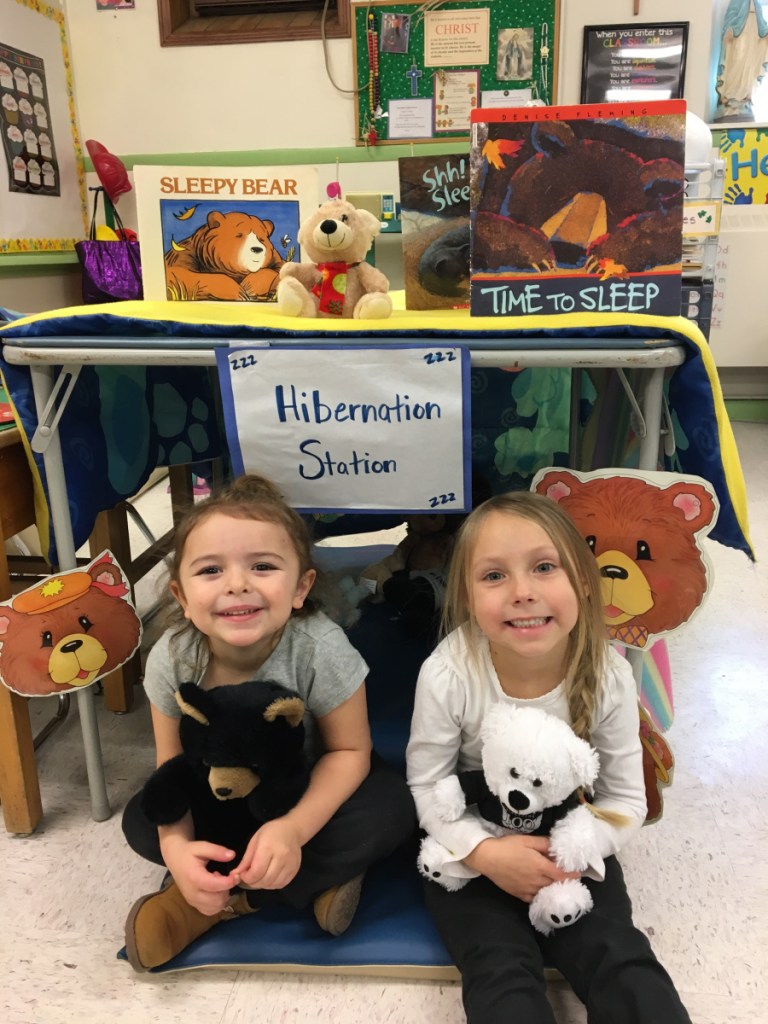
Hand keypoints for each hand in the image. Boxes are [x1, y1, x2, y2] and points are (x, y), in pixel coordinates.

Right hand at [161, 837, 235, 915]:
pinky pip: (210, 911)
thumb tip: (232, 855)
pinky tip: (215, 890)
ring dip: (223, 897)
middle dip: (226, 889)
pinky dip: (217, 903)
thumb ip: (217, 851)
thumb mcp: (202, 846)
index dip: (229, 882)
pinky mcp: (193, 904)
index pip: (215, 886)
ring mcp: (192, 901)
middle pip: (217, 900)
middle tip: (225, 877)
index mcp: (194, 878)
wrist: (174, 859)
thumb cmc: (189, 852)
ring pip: (215, 908)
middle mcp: (192, 893)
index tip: (237, 875)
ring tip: (218, 883)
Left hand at [230, 818, 302, 891]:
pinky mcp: (295, 870)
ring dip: (262, 884)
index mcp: (268, 848)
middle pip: (264, 880)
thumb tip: (235, 875)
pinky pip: (281, 884)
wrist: (292, 829)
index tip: (243, 874)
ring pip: (273, 885)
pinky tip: (269, 876)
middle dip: (253, 882)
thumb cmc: (271, 832)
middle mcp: (281, 857)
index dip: (246, 877)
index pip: (256, 872)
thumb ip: (245, 860)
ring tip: (259, 876)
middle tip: (250, 877)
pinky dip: (272, 884)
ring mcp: (290, 865)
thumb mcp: (254, 841)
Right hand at [464, 835, 580, 902]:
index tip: (578, 873)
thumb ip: (544, 844)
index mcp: (540, 866)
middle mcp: (536, 880)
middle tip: (570, 879)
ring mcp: (528, 890)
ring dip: (554, 890)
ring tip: (558, 886)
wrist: (487, 858)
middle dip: (564, 882)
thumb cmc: (507, 846)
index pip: (561, 874)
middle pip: (555, 885)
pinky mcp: (519, 895)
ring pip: (546, 893)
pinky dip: (541, 896)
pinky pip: (535, 899)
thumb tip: (557, 848)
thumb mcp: (527, 840)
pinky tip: (543, 892)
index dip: (572, 875)